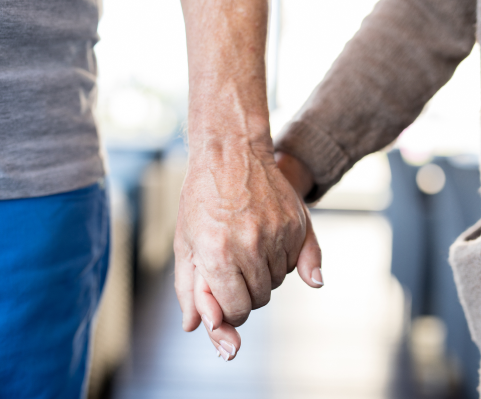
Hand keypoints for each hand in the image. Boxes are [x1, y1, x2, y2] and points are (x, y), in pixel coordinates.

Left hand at [174, 143, 322, 334]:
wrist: (230, 153)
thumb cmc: (201, 198)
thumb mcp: (184, 243)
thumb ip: (189, 289)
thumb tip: (193, 328)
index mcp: (217, 254)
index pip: (236, 309)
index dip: (228, 310)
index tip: (224, 297)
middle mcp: (251, 246)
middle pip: (259, 298)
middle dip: (244, 293)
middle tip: (233, 268)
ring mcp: (277, 233)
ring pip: (278, 281)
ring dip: (263, 275)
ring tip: (246, 248)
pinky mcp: (296, 223)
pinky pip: (296, 262)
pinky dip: (283, 260)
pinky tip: (267, 242)